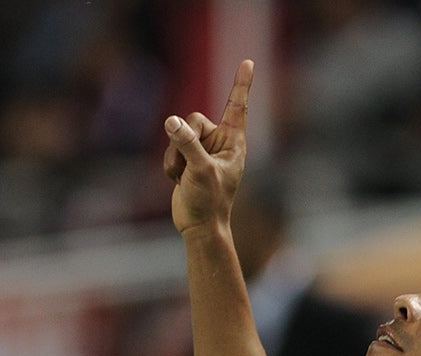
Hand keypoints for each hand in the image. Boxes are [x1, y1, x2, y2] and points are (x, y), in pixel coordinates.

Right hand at [163, 58, 252, 236]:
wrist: (199, 227)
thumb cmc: (209, 202)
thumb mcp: (199, 170)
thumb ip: (186, 143)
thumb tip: (171, 121)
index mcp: (234, 143)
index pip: (237, 107)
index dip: (241, 84)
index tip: (249, 62)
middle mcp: (220, 143)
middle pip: (194, 119)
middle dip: (184, 140)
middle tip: (189, 166)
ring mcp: (203, 151)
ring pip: (178, 134)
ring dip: (175, 157)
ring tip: (185, 178)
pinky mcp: (189, 160)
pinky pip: (171, 149)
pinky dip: (171, 165)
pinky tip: (179, 181)